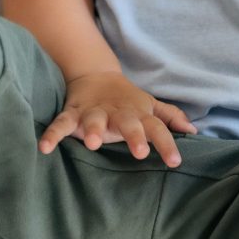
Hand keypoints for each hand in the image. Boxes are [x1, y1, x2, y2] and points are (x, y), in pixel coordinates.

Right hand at [38, 71, 197, 167]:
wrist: (96, 76)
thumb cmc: (128, 101)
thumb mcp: (150, 107)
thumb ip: (170, 117)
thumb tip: (194, 130)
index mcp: (139, 114)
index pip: (158, 128)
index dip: (167, 144)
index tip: (175, 162)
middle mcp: (118, 113)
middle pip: (128, 123)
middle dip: (134, 136)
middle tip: (139, 152)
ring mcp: (94, 112)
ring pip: (94, 120)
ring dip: (93, 130)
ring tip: (92, 143)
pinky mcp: (72, 113)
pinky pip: (61, 123)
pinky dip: (53, 133)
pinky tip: (45, 147)